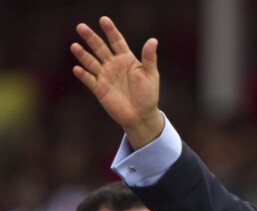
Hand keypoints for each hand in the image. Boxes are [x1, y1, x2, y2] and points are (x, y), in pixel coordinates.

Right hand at [71, 16, 163, 148]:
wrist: (141, 115)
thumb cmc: (148, 94)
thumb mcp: (150, 75)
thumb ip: (149, 58)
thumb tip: (153, 40)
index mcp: (126, 59)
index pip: (117, 41)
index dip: (110, 31)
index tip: (103, 20)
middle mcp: (113, 65)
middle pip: (100, 48)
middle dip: (91, 38)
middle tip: (81, 27)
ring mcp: (105, 76)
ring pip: (91, 62)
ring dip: (83, 54)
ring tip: (75, 46)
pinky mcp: (99, 89)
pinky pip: (89, 79)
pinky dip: (83, 74)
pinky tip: (78, 69)